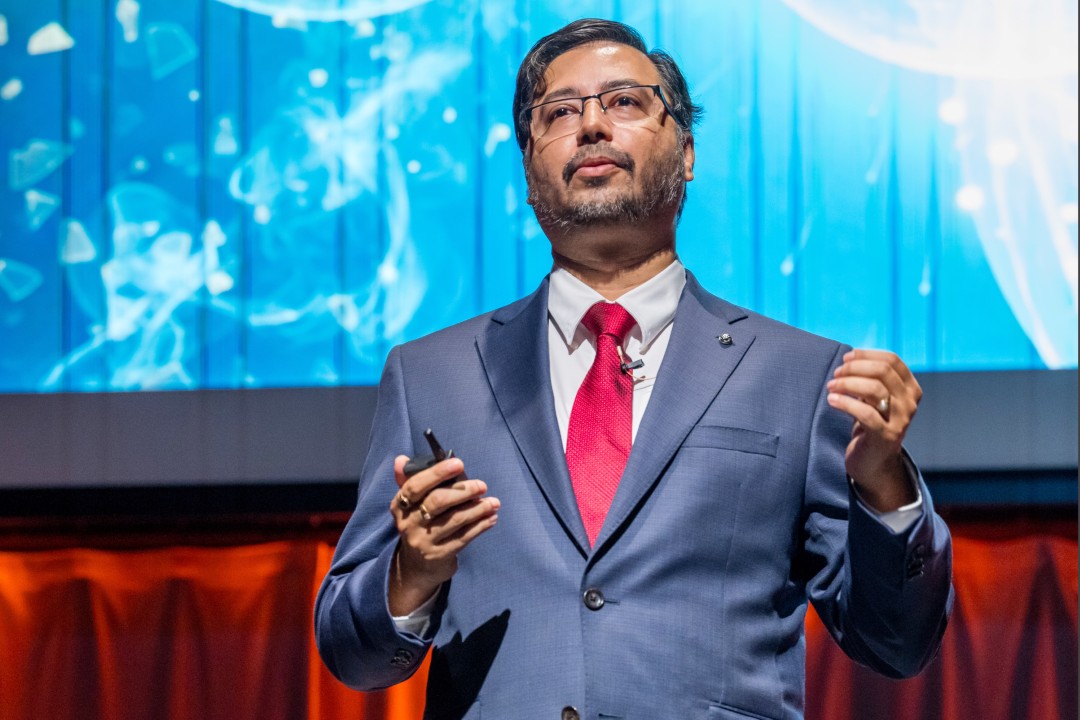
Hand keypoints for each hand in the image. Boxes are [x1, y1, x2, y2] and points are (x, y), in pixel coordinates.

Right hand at [388, 455, 499, 614]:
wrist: (415, 567)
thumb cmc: (418, 525)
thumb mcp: (410, 505)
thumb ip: (409, 481)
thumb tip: (401, 459)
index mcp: (400, 505)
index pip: (415, 485)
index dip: (437, 473)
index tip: (459, 463)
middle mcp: (408, 523)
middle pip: (438, 501)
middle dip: (463, 491)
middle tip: (482, 486)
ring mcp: (424, 541)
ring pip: (455, 520)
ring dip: (478, 509)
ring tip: (494, 502)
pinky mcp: (439, 555)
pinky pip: (464, 537)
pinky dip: (480, 526)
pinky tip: (491, 518)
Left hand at [826, 349, 920, 511]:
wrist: (874, 463)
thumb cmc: (870, 424)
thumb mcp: (875, 398)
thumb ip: (871, 378)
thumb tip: (850, 357)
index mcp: (910, 388)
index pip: (892, 360)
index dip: (866, 355)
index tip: (845, 358)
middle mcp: (910, 402)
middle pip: (882, 371)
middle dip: (854, 368)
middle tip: (836, 375)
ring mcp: (901, 420)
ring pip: (875, 389)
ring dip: (847, 383)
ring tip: (831, 387)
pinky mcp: (886, 436)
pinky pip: (865, 413)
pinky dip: (845, 403)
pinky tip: (831, 401)